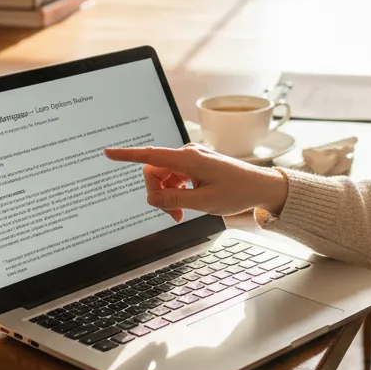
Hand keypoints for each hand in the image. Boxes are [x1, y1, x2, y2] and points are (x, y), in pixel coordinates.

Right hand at [103, 143, 288, 222]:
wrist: (261, 187)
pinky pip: (175, 177)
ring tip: (182, 214)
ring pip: (164, 177)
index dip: (127, 155)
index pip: (151, 155)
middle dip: (157, 194)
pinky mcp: (196, 165)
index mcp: (189, 159)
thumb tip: (152, 198)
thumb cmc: (238, 192)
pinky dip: (176, 192)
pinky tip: (186, 205)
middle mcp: (188, 154)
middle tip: (173, 216)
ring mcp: (192, 159)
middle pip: (155, 171)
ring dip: (168, 196)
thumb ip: (175, 201)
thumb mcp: (204, 203)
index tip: (108, 152)